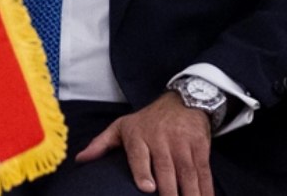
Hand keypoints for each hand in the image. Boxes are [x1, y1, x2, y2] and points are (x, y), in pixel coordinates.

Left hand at [74, 91, 213, 195]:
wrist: (182, 99)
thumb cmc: (148, 120)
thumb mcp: (122, 126)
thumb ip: (101, 144)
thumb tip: (80, 159)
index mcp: (139, 136)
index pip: (140, 156)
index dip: (144, 172)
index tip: (148, 188)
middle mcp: (161, 139)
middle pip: (167, 169)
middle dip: (170, 191)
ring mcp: (183, 142)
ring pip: (188, 172)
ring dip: (191, 193)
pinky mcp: (200, 146)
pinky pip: (203, 170)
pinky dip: (206, 188)